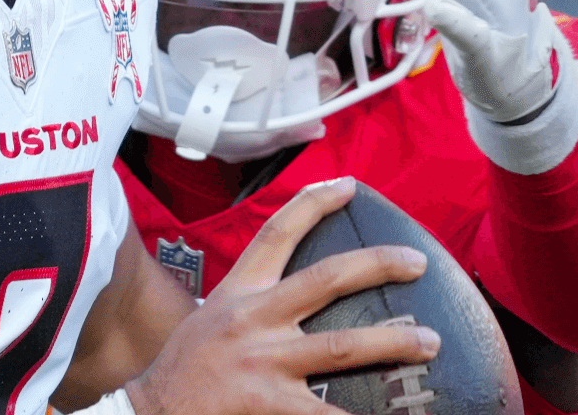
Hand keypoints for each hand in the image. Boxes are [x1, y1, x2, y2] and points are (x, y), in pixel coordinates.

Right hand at [124, 180, 440, 414]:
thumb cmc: (183, 369)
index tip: (348, 186)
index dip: (313, 204)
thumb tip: (294, 298)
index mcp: (239, 292)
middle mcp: (254, 319)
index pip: (277, 233)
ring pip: (340, 346)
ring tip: (429, 341)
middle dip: (376, 265)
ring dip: (391, 341)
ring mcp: (264, 362)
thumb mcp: (209, 318)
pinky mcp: (269, 405)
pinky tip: (395, 414)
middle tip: (416, 262)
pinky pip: (327, 413)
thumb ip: (249, 304)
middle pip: (325, 279)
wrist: (149, 412)